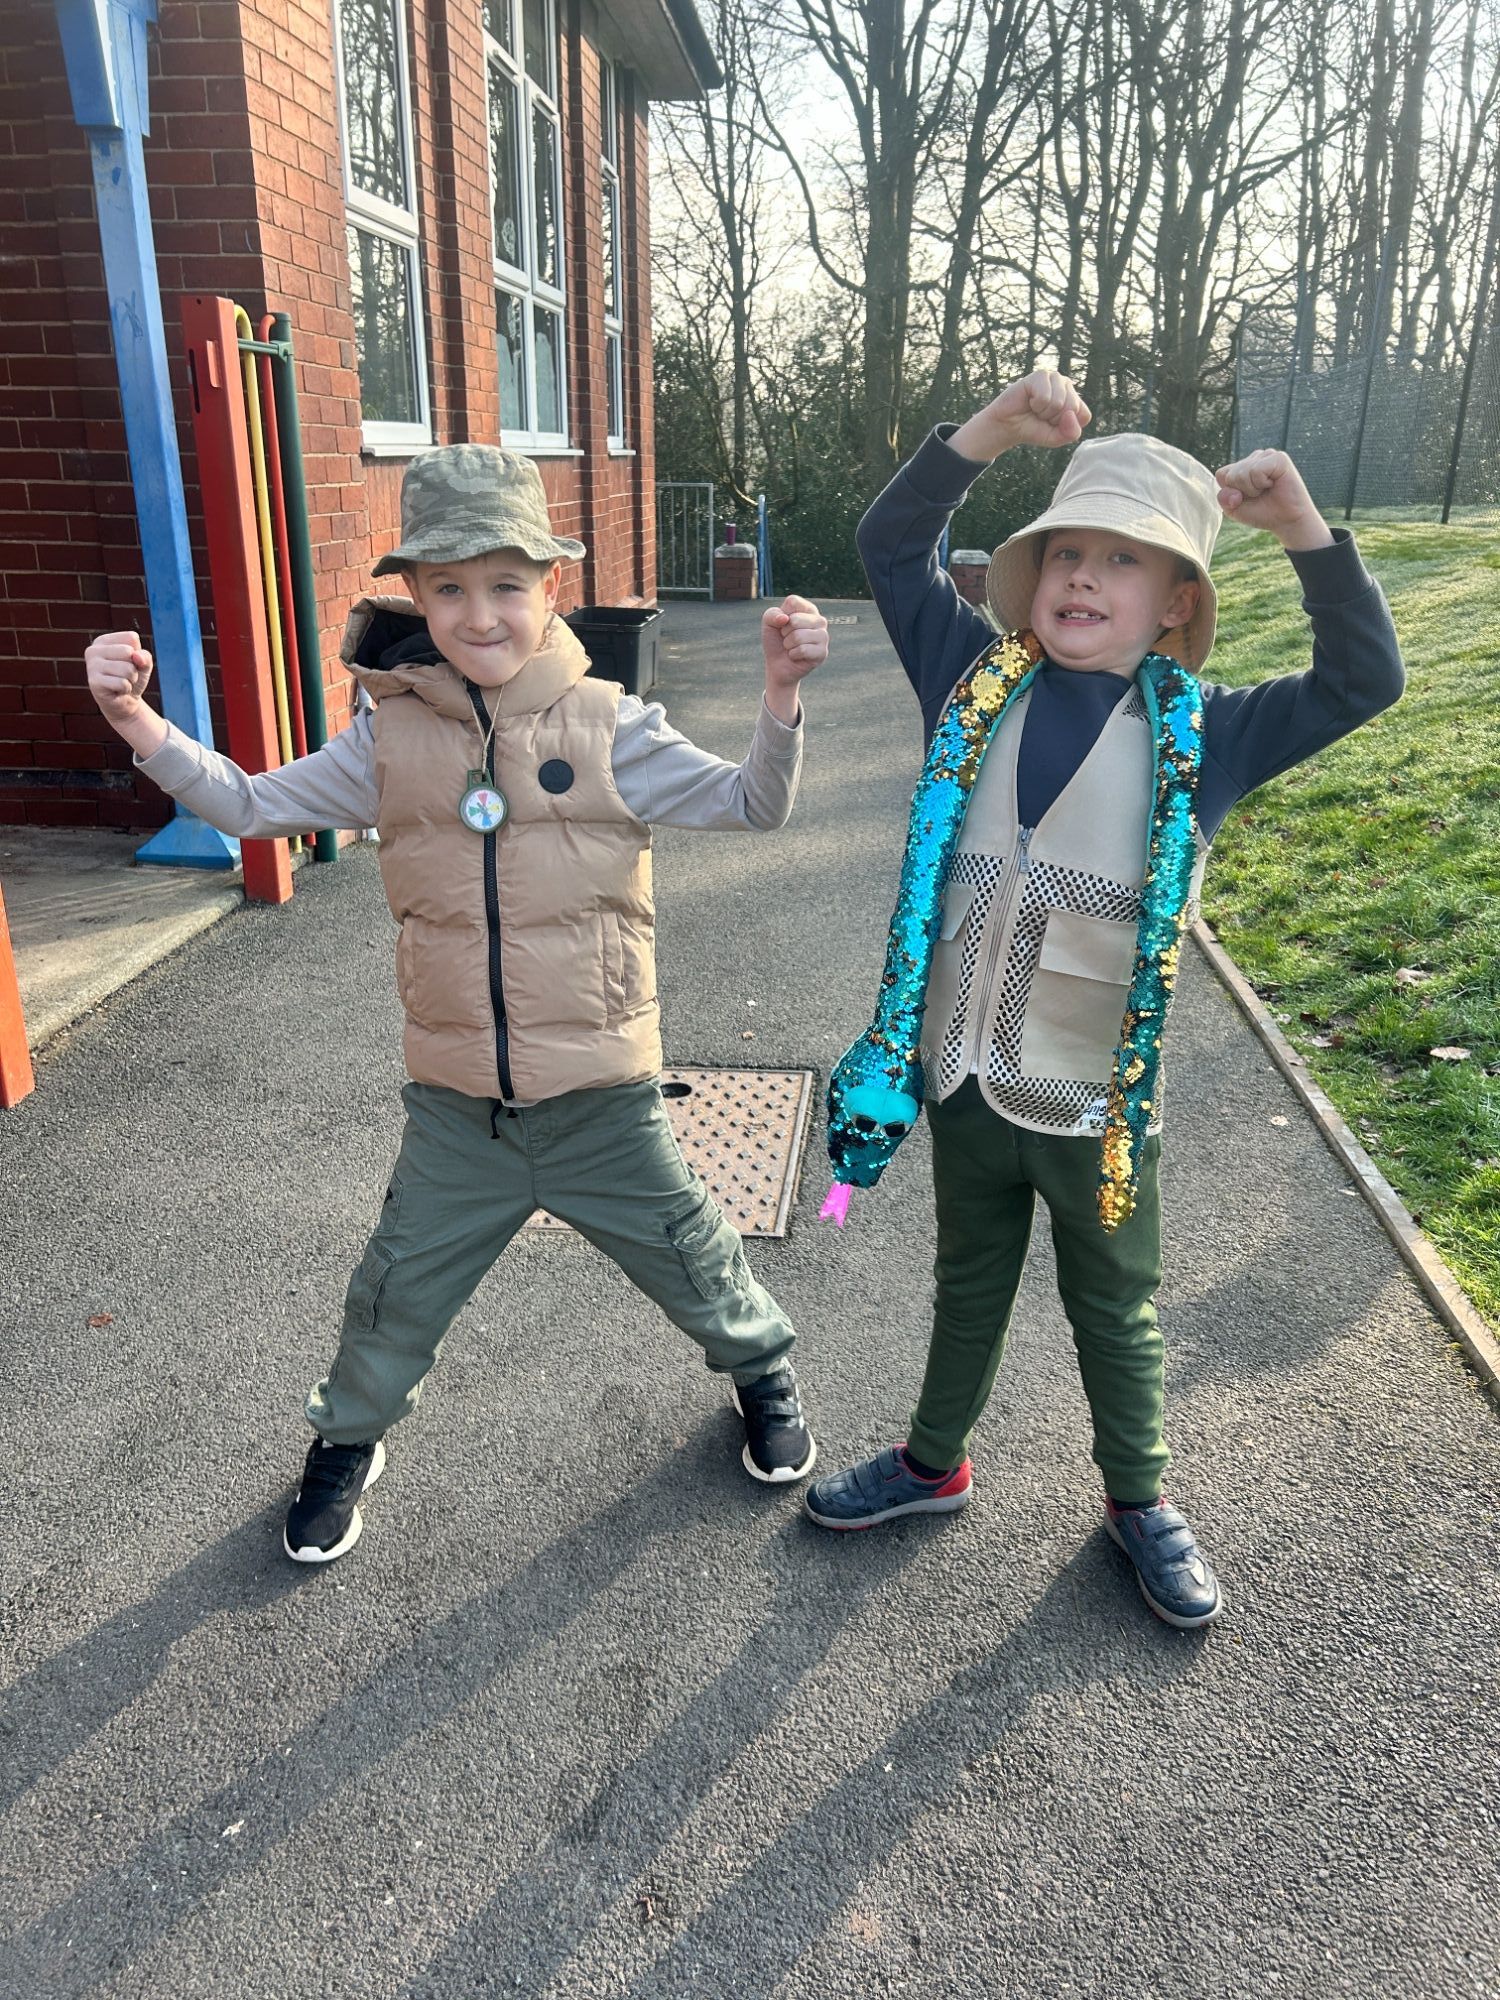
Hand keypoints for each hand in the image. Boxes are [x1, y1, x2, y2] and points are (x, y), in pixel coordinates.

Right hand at [85, 631, 168, 755]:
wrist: (125, 702)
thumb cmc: (132, 678)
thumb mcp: (143, 664)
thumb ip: (145, 656)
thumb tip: (136, 656)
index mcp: (103, 641)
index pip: (131, 638)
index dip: (137, 653)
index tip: (129, 663)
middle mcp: (93, 650)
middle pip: (128, 651)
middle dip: (134, 667)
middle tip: (126, 675)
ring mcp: (91, 666)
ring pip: (127, 669)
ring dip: (131, 679)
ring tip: (123, 682)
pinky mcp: (94, 682)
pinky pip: (122, 683)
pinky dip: (126, 689)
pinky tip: (118, 691)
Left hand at [762, 594, 827, 722]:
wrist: (777, 665)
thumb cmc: (776, 640)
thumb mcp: (768, 623)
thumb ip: (772, 614)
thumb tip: (785, 619)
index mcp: (808, 609)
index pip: (793, 602)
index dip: (781, 615)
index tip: (783, 624)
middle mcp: (819, 620)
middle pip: (795, 620)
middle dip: (784, 632)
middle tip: (787, 638)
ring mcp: (823, 636)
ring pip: (798, 636)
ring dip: (788, 644)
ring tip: (791, 647)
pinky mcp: (823, 652)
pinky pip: (802, 650)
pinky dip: (793, 654)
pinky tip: (796, 656)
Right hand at [949, 370, 1091, 463]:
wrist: (1008, 426)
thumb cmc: (1033, 429)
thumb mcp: (1056, 438)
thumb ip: (1071, 433)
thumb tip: (1070, 414)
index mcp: (1075, 399)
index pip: (1084, 415)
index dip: (1067, 426)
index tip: (1053, 425)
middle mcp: (1067, 386)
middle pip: (1072, 408)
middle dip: (1054, 419)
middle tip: (1042, 416)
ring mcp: (1055, 378)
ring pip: (1059, 402)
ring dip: (1044, 412)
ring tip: (1036, 409)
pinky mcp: (1041, 375)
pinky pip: (1045, 397)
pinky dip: (1036, 404)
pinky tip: (1030, 401)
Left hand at [1214, 449, 1332, 549]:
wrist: (1287, 521)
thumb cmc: (1263, 513)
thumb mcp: (1235, 510)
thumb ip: (1224, 499)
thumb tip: (1229, 489)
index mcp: (1242, 467)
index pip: (1221, 474)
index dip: (1230, 492)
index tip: (1246, 499)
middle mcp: (1254, 458)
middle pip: (1231, 474)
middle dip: (1242, 492)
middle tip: (1260, 496)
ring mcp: (1267, 455)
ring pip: (1242, 472)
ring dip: (1253, 489)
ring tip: (1267, 490)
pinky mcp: (1279, 458)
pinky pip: (1256, 470)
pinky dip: (1261, 483)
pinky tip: (1273, 484)